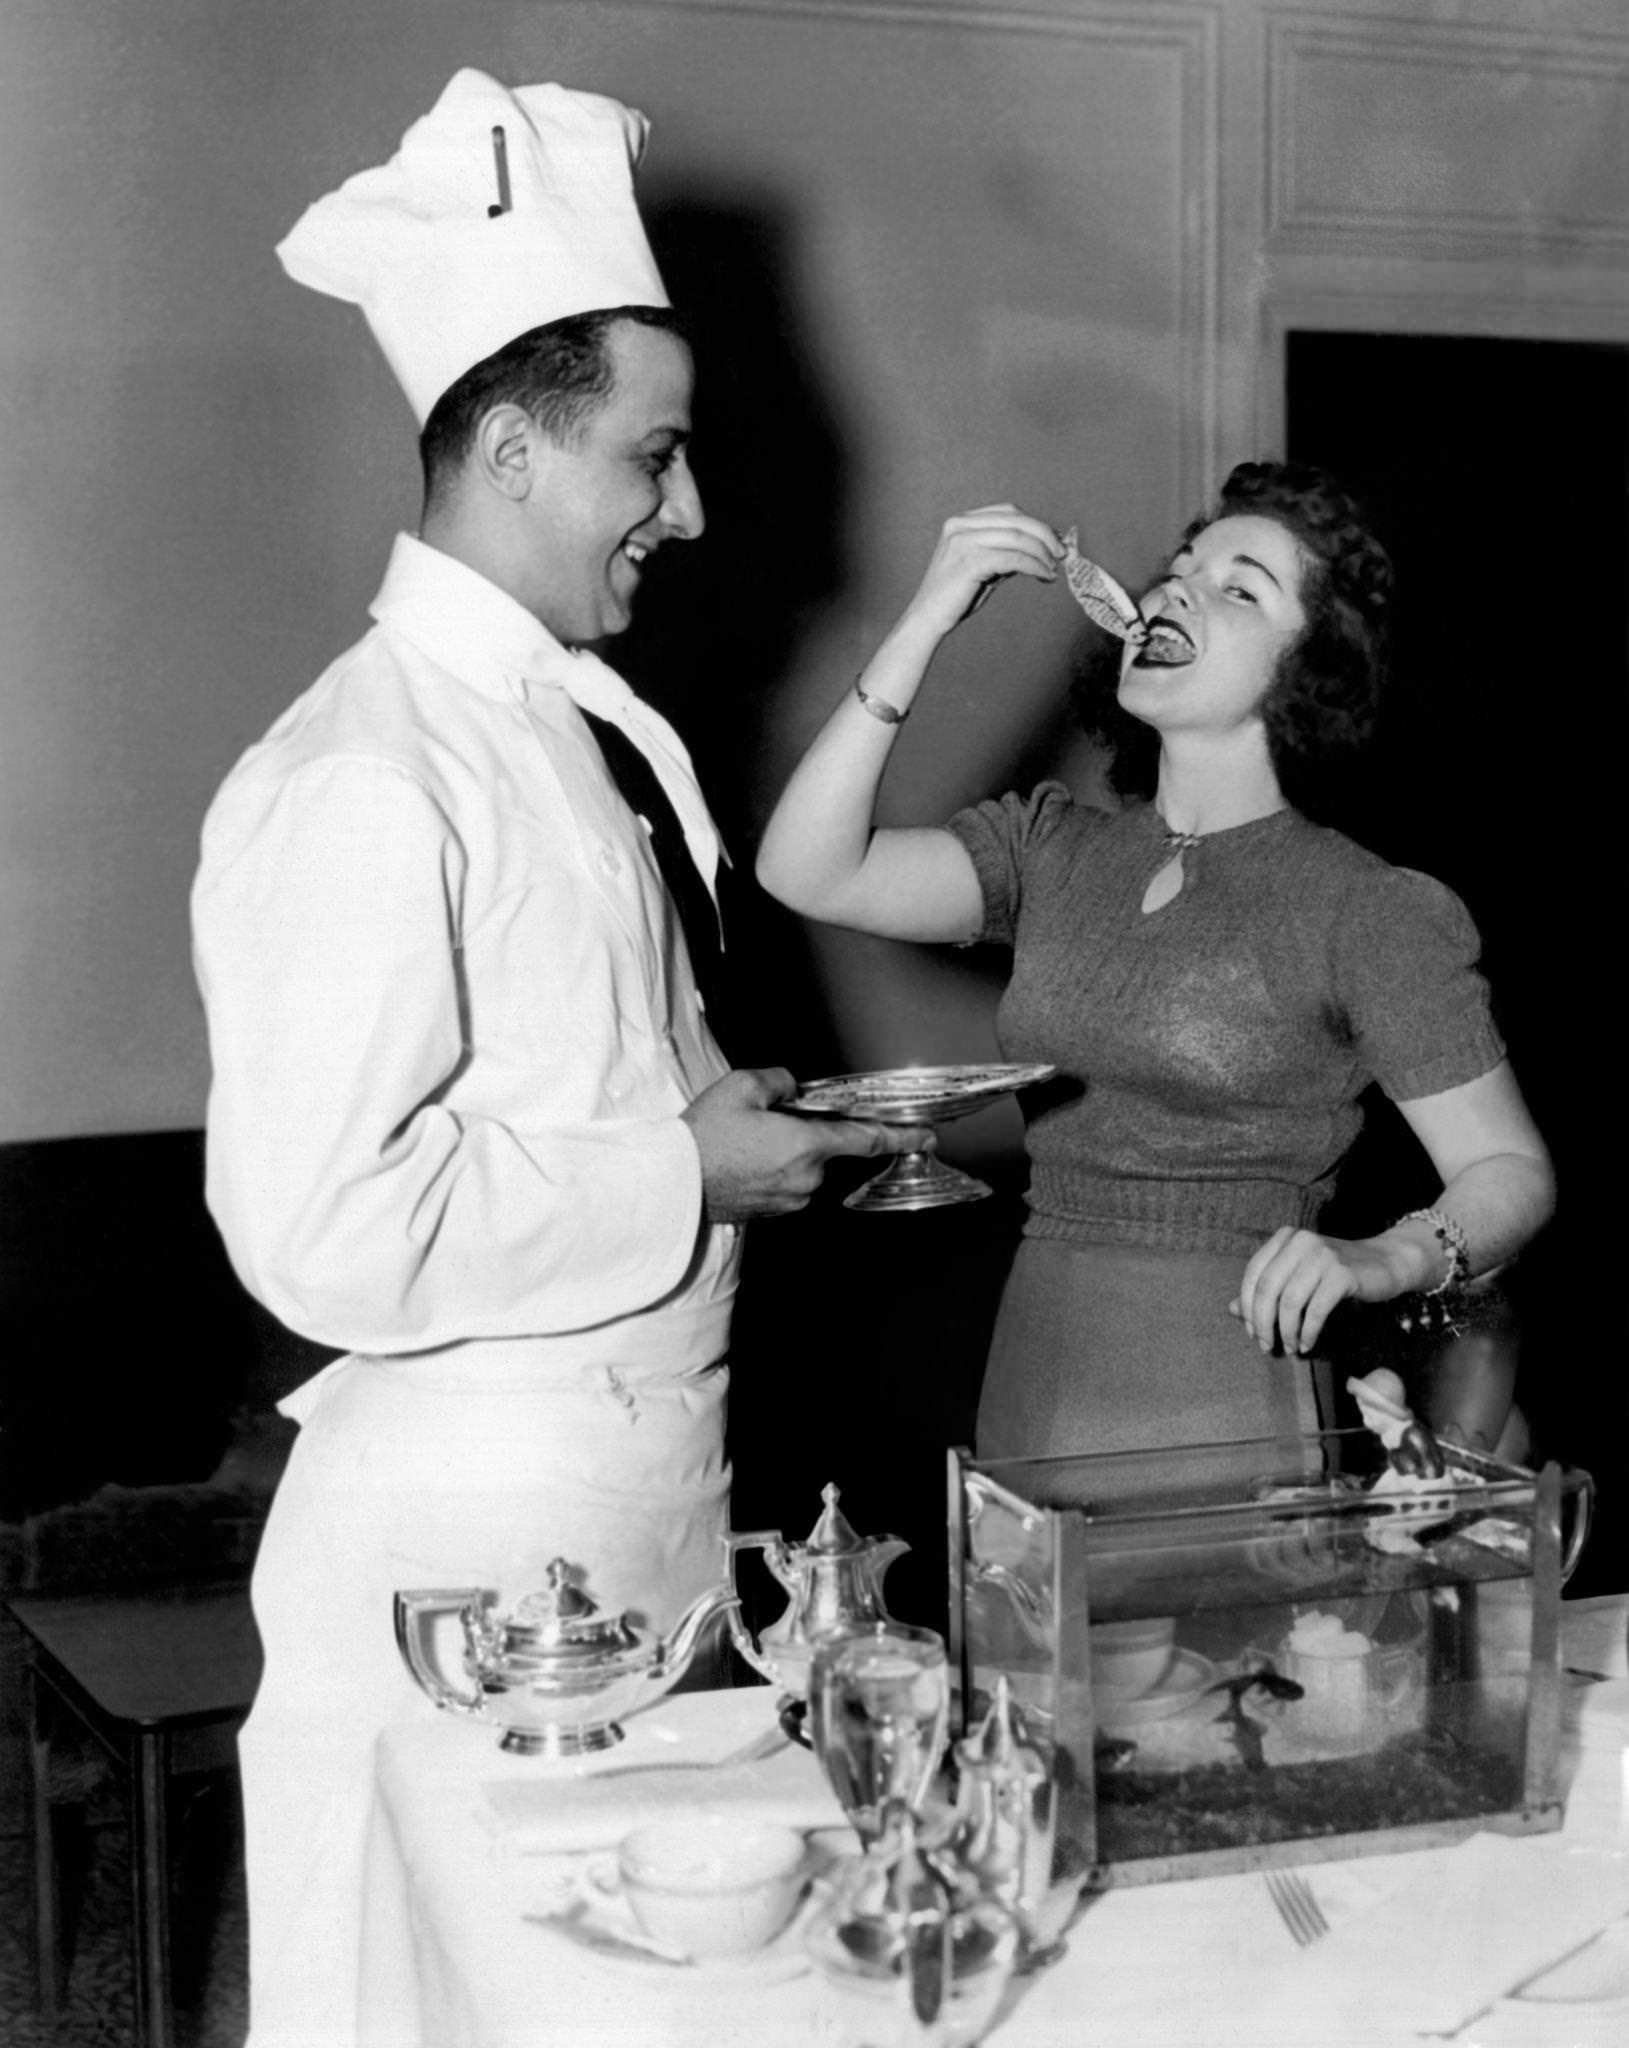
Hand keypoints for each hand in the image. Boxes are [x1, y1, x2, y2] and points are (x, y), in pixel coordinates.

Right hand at [681, 1067, 932, 1222]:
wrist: (673, 1185)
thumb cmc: (704, 1137)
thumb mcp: (742, 1087)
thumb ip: (780, 1080)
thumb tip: (794, 1089)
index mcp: (807, 1145)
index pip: (867, 1139)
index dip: (900, 1135)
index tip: (926, 1135)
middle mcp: (807, 1177)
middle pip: (825, 1147)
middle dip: (805, 1130)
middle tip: (762, 1121)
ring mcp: (791, 1198)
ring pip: (803, 1164)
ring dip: (786, 1150)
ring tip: (743, 1142)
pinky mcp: (773, 1211)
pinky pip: (786, 1181)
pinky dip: (772, 1168)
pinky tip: (742, 1159)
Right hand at [898, 506, 1063, 641]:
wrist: (927, 619)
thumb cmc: (957, 596)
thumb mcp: (985, 566)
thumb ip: (1007, 552)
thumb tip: (1045, 546)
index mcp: (962, 521)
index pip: (1009, 511)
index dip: (1036, 524)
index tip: (1055, 541)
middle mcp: (960, 525)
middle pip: (1016, 519)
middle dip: (1045, 535)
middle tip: (1062, 554)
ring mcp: (962, 541)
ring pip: (1017, 537)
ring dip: (1042, 552)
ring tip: (1053, 568)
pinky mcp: (969, 562)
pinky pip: (1013, 558)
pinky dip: (1034, 566)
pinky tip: (1044, 576)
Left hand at [1230, 1228, 1404, 1356]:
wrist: (1386, 1262)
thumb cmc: (1336, 1272)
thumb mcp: (1299, 1276)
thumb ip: (1267, 1291)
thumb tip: (1231, 1310)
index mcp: (1286, 1237)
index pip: (1254, 1273)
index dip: (1247, 1306)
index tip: (1252, 1331)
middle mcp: (1301, 1242)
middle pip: (1267, 1288)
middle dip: (1262, 1322)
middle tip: (1266, 1346)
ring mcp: (1322, 1256)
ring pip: (1290, 1301)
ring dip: (1286, 1331)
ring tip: (1289, 1347)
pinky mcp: (1342, 1274)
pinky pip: (1316, 1310)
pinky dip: (1308, 1332)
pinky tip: (1307, 1343)